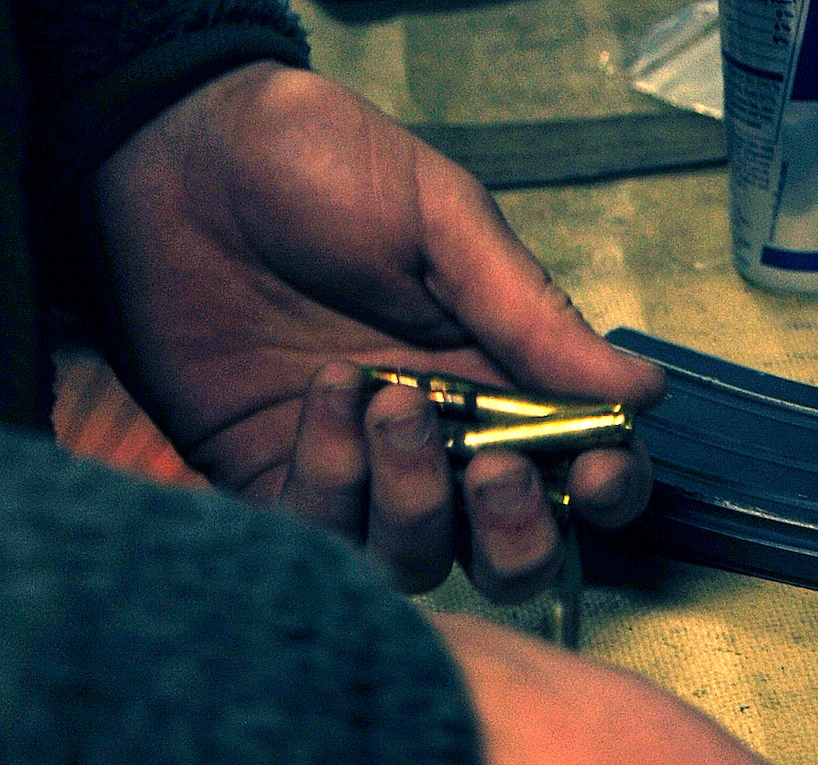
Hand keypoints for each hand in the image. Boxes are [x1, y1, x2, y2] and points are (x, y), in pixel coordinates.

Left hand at [93, 62, 664, 598]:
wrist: (174, 151)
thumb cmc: (317, 165)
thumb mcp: (444, 222)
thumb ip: (534, 317)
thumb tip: (643, 392)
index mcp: (504, 379)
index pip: (582, 472)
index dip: (604, 492)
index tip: (593, 472)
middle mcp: (443, 442)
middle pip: (510, 554)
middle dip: (516, 534)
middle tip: (493, 466)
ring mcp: (359, 470)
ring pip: (418, 561)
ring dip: (416, 501)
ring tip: (390, 401)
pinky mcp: (276, 479)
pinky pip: (323, 534)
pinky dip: (333, 482)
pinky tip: (326, 400)